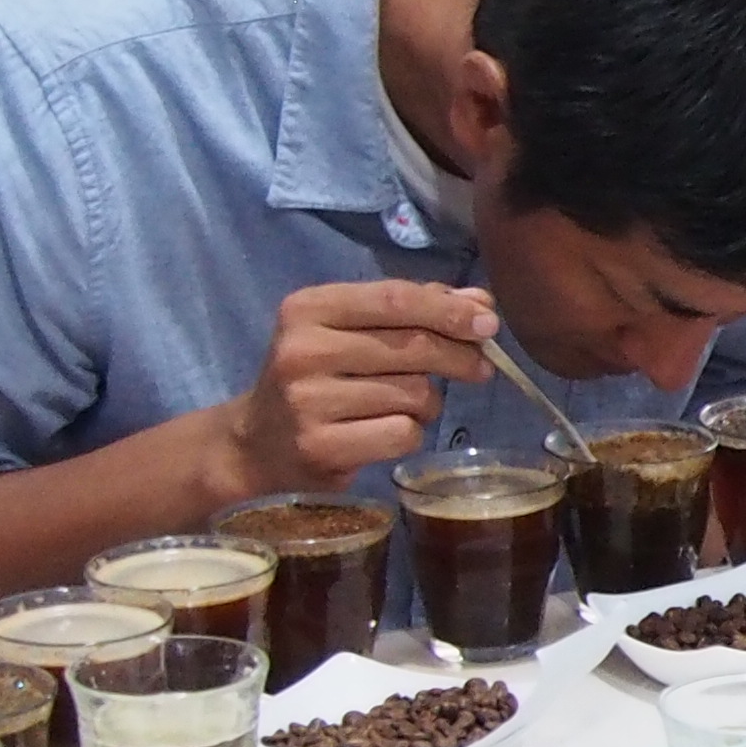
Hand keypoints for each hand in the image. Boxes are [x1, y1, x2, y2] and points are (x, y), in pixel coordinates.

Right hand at [221, 279, 495, 496]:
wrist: (257, 445)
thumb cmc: (317, 378)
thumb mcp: (350, 332)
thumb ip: (412, 311)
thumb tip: (481, 305)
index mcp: (307, 308)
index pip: (395, 299)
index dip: (449, 310)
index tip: (488, 323)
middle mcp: (302, 350)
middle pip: (412, 347)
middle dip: (458, 356)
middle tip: (480, 368)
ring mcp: (307, 401)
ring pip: (413, 394)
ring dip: (427, 403)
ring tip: (406, 406)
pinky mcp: (320, 446)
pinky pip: (403, 434)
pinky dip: (409, 435)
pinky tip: (385, 433)